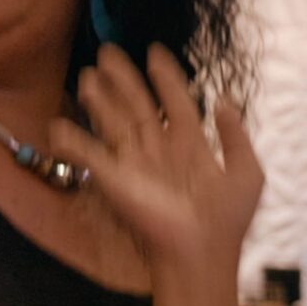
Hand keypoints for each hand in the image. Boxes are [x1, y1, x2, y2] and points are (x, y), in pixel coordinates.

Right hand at [46, 44, 263, 282]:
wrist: (200, 253)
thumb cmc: (226, 220)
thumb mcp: (247, 175)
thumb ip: (237, 137)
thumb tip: (224, 101)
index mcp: (191, 146)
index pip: (177, 103)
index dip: (167, 78)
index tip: (156, 53)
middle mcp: (160, 150)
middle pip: (138, 106)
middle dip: (123, 79)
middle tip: (108, 52)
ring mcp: (135, 163)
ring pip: (113, 122)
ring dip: (100, 99)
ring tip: (88, 73)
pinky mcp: (113, 179)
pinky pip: (87, 154)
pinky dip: (72, 140)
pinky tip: (59, 125)